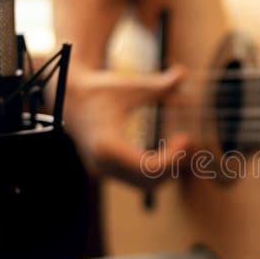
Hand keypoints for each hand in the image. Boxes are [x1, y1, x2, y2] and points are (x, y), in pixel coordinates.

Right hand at [63, 64, 189, 188]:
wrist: (69, 98)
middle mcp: (103, 165)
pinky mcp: (108, 171)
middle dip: (174, 166)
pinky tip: (170, 149)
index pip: (148, 168)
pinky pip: (138, 180)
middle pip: (149, 182)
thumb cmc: (100, 89)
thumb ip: (158, 84)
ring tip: (182, 144)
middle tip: (189, 142)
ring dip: (168, 170)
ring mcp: (104, 171)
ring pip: (145, 185)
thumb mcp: (130, 86)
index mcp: (107, 146)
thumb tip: (182, 72)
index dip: (173, 159)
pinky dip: (158, 169)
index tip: (186, 139)